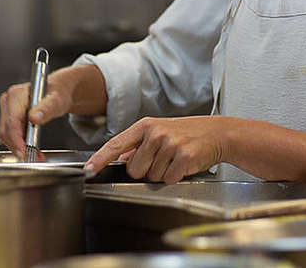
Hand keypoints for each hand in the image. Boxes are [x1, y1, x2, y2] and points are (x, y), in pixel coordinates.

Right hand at [0, 65, 107, 155]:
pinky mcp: (9, 117)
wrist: (58, 90)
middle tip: (33, 157)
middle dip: (18, 146)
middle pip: (6, 129)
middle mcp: (9, 100)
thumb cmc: (57, 92)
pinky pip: (10, 134)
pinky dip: (19, 143)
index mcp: (17, 94)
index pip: (12, 120)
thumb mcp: (56, 100)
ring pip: (6, 134)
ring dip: (18, 147)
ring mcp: (7, 109)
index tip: (23, 151)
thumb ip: (46, 108)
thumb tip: (34, 118)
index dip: (16, 138)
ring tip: (35, 154)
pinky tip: (31, 149)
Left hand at [84, 116, 225, 184]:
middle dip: (145, 171)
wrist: (217, 133)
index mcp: (145, 126)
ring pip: (152, 177)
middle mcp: (155, 133)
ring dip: (163, 174)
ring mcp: (170, 144)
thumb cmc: (186, 133)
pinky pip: (169, 179)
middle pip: (134, 170)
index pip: (116, 144)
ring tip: (175, 160)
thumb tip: (119, 160)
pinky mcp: (183, 157)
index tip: (88, 169)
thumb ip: (137, 145)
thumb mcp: (159, 131)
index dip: (100, 158)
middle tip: (162, 159)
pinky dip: (176, 177)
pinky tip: (183, 165)